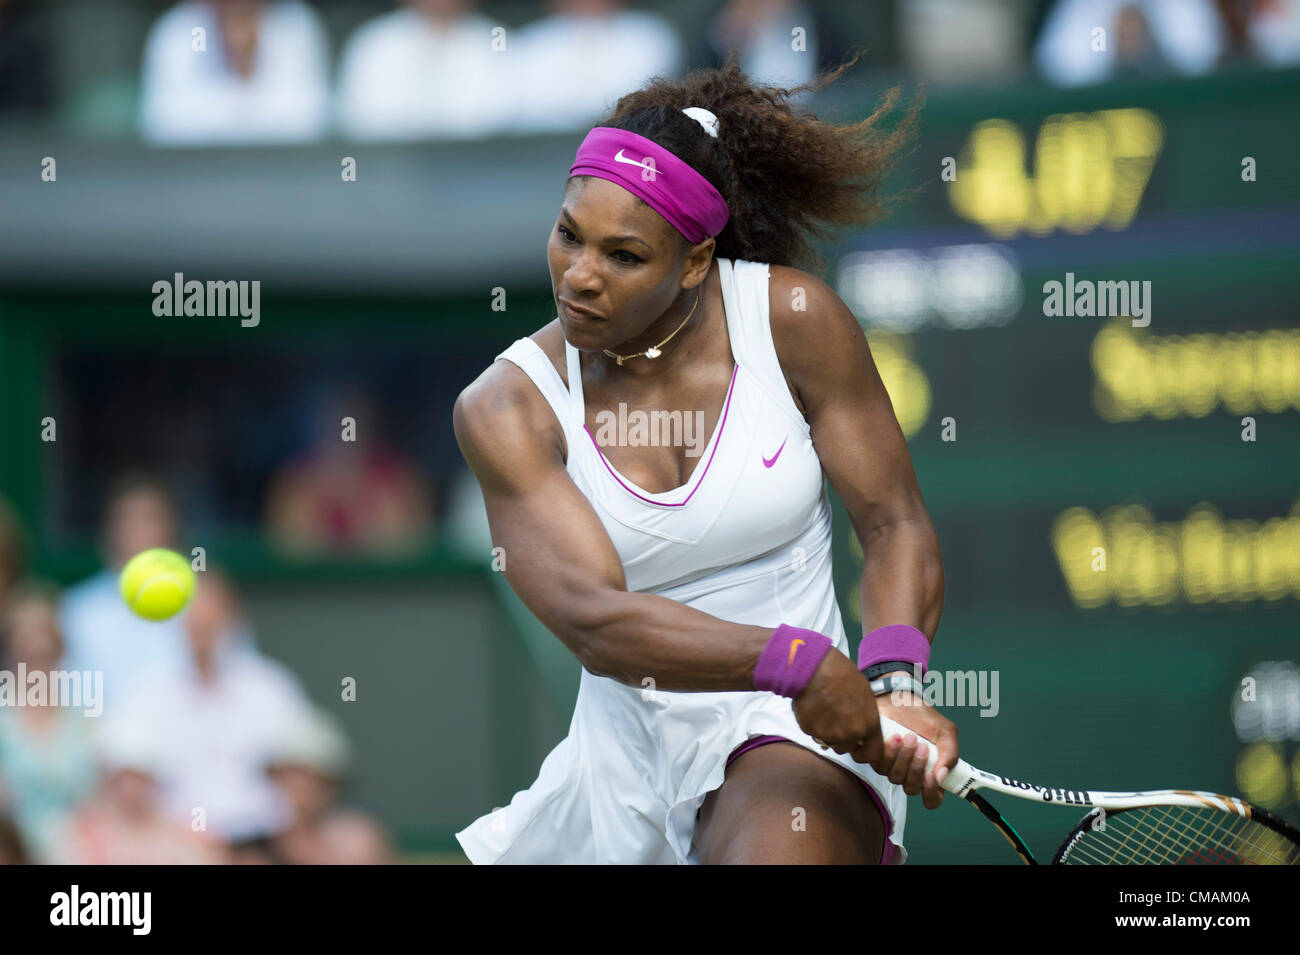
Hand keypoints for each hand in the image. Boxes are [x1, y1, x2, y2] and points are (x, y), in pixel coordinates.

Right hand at [791, 652, 883, 765]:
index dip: (865, 752)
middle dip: (841, 740)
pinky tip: (813, 706)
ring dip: (826, 733)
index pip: (873, 754)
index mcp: (869, 725)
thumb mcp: (865, 696)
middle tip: (836, 721)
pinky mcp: (812, 731)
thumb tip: (861, 725)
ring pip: (829, 742)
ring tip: (824, 710)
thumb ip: (865, 717)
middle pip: (846, 749)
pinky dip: (813, 724)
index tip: (858, 747)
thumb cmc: (842, 675)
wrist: (817, 669)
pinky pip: (813, 733)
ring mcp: (830, 735)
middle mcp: (851, 734)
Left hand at [869, 691, 957, 809]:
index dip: (931, 793)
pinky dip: (885, 752)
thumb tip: (941, 776)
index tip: (931, 777)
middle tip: (921, 745)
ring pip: (893, 777)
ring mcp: (890, 766)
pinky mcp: (873, 755)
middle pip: (911, 788)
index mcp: (929, 772)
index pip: (932, 799)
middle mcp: (908, 773)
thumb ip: (950, 753)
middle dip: (916, 768)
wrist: (898, 696)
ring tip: (907, 736)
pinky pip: (875, 764)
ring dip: (902, 757)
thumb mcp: (944, 731)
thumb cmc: (922, 715)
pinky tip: (891, 737)